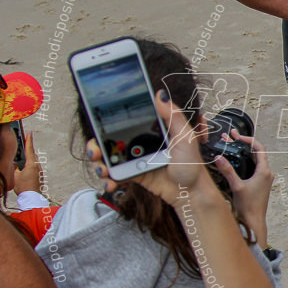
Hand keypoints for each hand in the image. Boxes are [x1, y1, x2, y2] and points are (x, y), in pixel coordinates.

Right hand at [14, 132, 42, 193]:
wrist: (32, 198)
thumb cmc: (23, 188)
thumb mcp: (15, 176)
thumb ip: (14, 167)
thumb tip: (14, 164)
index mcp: (31, 164)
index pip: (29, 149)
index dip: (28, 140)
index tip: (29, 132)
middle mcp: (37, 166)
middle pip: (31, 154)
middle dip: (27, 148)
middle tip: (23, 141)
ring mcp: (39, 171)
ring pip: (32, 161)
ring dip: (27, 158)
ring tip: (20, 157)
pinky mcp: (39, 176)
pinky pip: (33, 167)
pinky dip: (28, 165)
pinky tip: (23, 168)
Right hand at [88, 91, 217, 206]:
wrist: (190, 192)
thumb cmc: (191, 164)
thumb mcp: (186, 137)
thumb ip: (173, 117)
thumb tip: (160, 95)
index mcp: (151, 129)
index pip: (125, 120)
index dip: (108, 119)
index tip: (96, 120)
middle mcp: (140, 142)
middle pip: (110, 139)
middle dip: (96, 145)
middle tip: (95, 151)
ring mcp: (134, 159)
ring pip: (108, 157)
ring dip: (99, 163)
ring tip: (102, 170)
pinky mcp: (132, 174)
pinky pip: (115, 175)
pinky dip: (108, 179)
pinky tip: (111, 182)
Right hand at [213, 129, 273, 244]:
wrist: (254, 221)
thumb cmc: (249, 207)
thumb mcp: (236, 186)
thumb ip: (227, 171)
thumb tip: (219, 158)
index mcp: (264, 171)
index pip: (259, 148)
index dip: (248, 139)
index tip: (237, 136)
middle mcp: (266, 173)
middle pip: (256, 152)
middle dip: (243, 143)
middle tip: (231, 136)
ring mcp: (264, 178)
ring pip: (255, 160)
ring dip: (243, 152)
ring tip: (231, 144)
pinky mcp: (260, 183)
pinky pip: (254, 167)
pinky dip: (245, 161)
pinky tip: (236, 159)